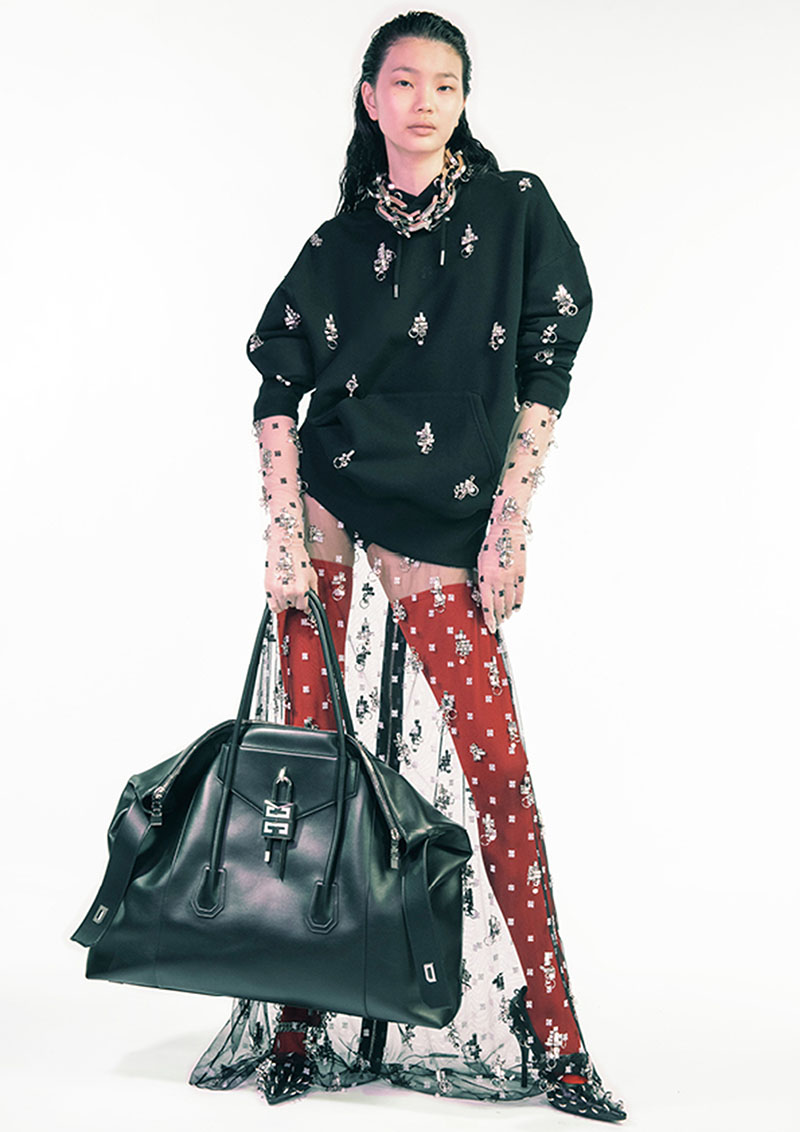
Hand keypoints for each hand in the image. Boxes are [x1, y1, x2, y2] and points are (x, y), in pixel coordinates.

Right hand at [263, 502, 318, 614]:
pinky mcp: (267, 587)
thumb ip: (313, 591)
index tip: (304, 600)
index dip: (305, 603)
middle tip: (295, 589)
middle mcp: (288, 592)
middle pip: (292, 606)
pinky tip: (279, 595)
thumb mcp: (312, 575)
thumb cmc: (298, 556)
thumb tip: (312, 601)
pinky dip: (276, 603)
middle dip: (295, 599)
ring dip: (285, 601)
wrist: (285, 545)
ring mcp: (277, 590)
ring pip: (282, 606)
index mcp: (301, 590)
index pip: (303, 607)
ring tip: (287, 590)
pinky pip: (271, 605)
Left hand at [476, 514, 526, 633]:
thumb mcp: (480, 562)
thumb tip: (484, 594)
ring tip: (505, 617)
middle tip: (498, 623)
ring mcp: (511, 577)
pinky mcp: (521, 574)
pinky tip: (515, 609)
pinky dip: (517, 603)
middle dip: (498, 617)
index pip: (487, 604)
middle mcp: (498, 580)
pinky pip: (520, 593)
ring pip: (509, 601)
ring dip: (507, 612)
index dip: (489, 618)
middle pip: (499, 605)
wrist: (507, 531)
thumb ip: (482, 579)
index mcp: (485, 577)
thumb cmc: (491, 545)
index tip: (490, 626)